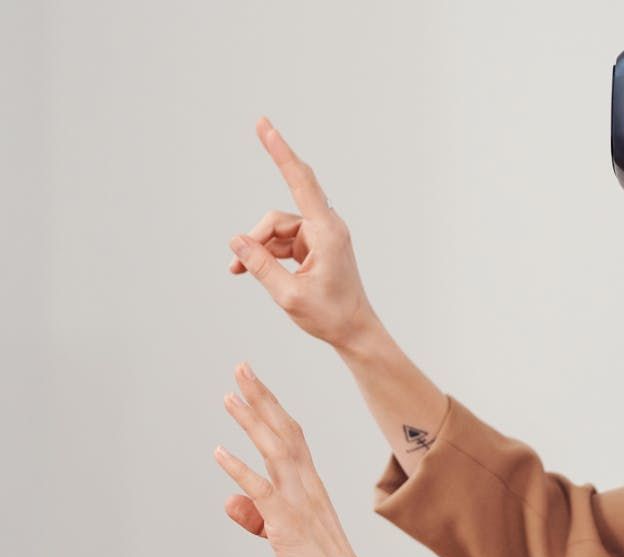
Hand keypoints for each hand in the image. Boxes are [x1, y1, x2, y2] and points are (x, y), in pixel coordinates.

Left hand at [213, 360, 392, 556]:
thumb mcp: (283, 537)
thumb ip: (256, 516)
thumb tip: (229, 499)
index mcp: (311, 485)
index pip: (291, 435)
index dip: (271, 407)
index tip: (253, 384)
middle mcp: (307, 485)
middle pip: (283, 431)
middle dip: (260, 398)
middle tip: (241, 368)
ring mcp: (299, 502)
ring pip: (274, 450)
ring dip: (251, 420)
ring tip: (229, 395)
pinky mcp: (287, 523)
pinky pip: (262, 491)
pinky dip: (240, 470)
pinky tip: (219, 452)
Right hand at [228, 117, 377, 348]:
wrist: (354, 331)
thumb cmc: (329, 316)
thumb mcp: (289, 294)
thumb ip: (260, 265)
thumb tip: (237, 241)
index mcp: (327, 232)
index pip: (301, 182)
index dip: (281, 152)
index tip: (264, 125)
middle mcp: (326, 228)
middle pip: (279, 216)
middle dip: (257, 234)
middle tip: (239, 249)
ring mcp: (321, 237)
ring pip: (276, 231)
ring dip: (258, 249)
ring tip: (239, 271)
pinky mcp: (315, 247)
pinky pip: (282, 242)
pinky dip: (265, 254)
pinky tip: (245, 269)